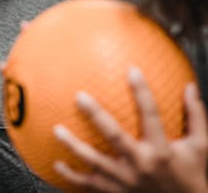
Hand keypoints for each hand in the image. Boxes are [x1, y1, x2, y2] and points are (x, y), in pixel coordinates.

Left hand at [53, 67, 207, 192]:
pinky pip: (90, 186)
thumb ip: (196, 116)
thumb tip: (190, 86)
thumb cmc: (192, 177)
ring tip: (56, 129)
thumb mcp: (201, 147)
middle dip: (96, 116)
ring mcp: (126, 182)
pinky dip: (71, 177)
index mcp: (161, 150)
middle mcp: (141, 165)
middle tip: (79, 96)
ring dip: (74, 147)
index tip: (131, 69)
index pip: (151, 115)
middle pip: (115, 136)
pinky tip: (56, 165)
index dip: (142, 92)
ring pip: (95, 163)